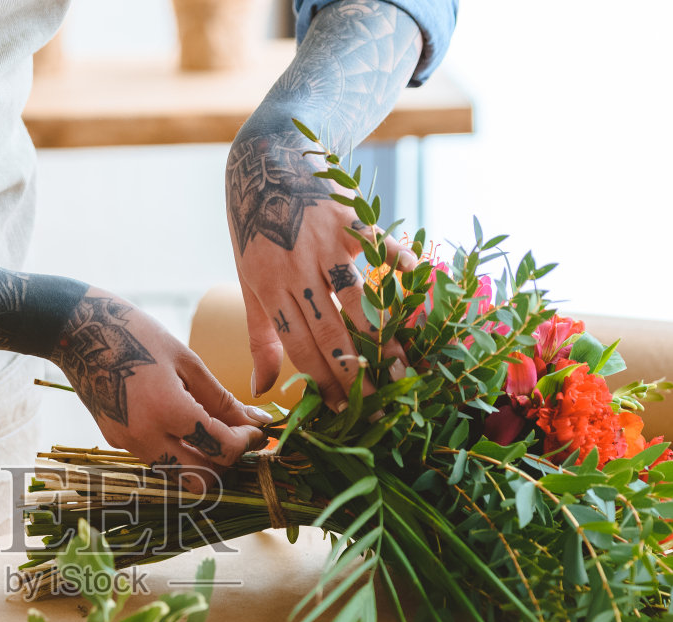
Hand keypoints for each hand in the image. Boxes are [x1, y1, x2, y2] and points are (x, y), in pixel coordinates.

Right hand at [53, 289, 268, 489]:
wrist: (77, 330)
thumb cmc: (136, 334)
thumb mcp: (187, 361)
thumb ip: (223, 399)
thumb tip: (257, 423)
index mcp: (167, 410)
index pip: (220, 449)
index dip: (247, 444)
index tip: (257, 430)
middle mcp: (145, 436)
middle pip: (200, 479)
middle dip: (225, 463)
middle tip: (237, 438)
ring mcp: (126, 443)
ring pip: (177, 473)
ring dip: (201, 460)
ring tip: (211, 429)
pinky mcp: (115, 440)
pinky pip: (156, 458)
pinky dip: (177, 449)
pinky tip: (181, 422)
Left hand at [226, 127, 415, 409]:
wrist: (266, 161)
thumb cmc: (255, 229)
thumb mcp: (248, 282)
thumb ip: (260, 338)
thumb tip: (260, 390)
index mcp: (269, 288)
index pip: (299, 346)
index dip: (323, 381)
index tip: (344, 410)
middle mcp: (296, 267)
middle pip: (330, 329)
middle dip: (356, 370)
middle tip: (380, 402)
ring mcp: (326, 241)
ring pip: (357, 297)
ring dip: (383, 334)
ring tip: (403, 366)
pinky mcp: (351, 217)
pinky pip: (382, 245)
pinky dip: (404, 264)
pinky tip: (424, 290)